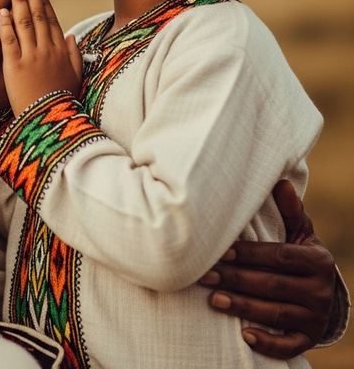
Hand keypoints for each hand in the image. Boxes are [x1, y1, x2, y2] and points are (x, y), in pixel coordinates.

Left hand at [0, 0, 81, 115]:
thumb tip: (73, 37)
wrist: (52, 125)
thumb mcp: (75, 77)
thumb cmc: (63, 103)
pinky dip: (4, 25)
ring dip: (17, 0)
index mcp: (60, 51)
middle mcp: (47, 50)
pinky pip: (9, 42)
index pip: (51, 19)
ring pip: (24, 23)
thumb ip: (74, 55)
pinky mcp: (15, 69)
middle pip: (38, 15)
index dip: (42, 0)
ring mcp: (31, 58)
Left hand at [199, 180, 336, 358]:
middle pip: (272, 285)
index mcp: (316, 260)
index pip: (277, 257)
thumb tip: (281, 182)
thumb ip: (290, 211)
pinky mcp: (309, 338)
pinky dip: (268, 343)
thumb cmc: (298, 254)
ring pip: (276, 314)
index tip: (219, 251)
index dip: (247, 254)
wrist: (322, 289)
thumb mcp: (300, 233)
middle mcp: (320, 290)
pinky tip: (244, 336)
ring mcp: (316, 317)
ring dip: (243, 307)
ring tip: (213, 299)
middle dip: (236, 280)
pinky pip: (290, 345)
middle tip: (204, 275)